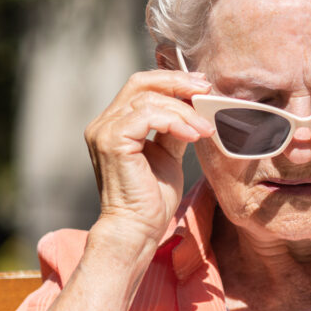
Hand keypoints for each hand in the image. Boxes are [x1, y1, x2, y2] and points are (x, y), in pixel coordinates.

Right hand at [84, 70, 214, 243]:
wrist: (138, 229)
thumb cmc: (152, 199)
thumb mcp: (168, 154)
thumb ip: (174, 129)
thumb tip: (194, 106)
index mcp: (115, 124)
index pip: (142, 86)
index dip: (172, 80)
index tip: (202, 86)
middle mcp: (104, 123)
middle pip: (141, 82)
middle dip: (178, 82)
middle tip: (206, 90)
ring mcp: (104, 131)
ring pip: (150, 99)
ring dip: (185, 110)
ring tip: (206, 128)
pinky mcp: (112, 141)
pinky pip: (148, 116)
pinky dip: (176, 121)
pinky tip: (194, 135)